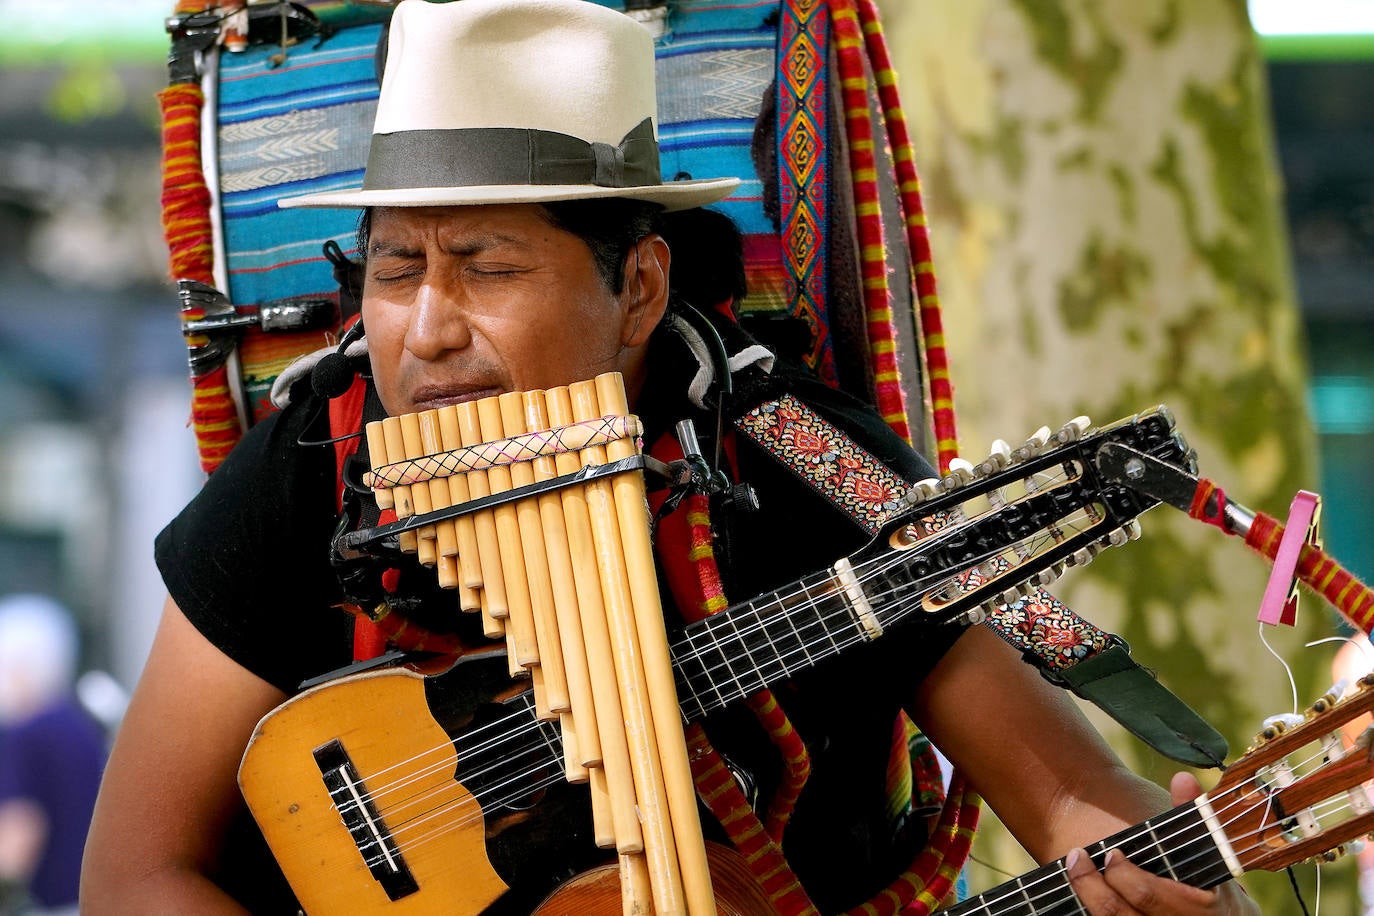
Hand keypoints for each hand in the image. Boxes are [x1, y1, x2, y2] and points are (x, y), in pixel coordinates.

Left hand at [1064, 773, 1259, 913]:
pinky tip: (1081, 891)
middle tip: (1078, 858)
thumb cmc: (1212, 883)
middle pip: (1120, 913)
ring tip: (1074, 867)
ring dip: (1087, 896)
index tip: (1110, 854)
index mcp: (1201, 912)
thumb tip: (1183, 777)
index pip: (1148, 896)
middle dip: (1094, 885)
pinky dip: (1092, 908)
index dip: (1124, 875)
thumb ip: (1192, 815)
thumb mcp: (1208, 854)